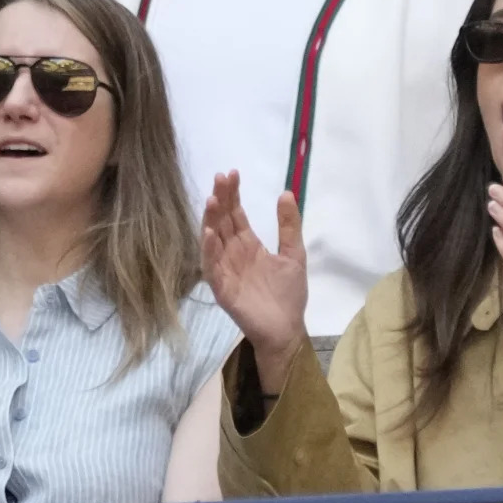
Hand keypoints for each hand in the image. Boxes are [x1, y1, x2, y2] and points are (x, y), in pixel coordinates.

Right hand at [200, 173, 308, 376]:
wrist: (286, 330)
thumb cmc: (288, 295)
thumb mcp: (294, 254)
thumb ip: (289, 226)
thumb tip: (285, 193)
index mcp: (248, 245)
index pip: (236, 214)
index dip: (233, 194)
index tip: (232, 173)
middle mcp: (232, 253)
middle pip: (222, 221)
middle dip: (220, 199)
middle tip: (220, 177)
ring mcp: (225, 269)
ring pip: (213, 240)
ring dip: (210, 220)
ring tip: (212, 200)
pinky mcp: (222, 288)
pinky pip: (211, 267)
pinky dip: (209, 250)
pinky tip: (210, 234)